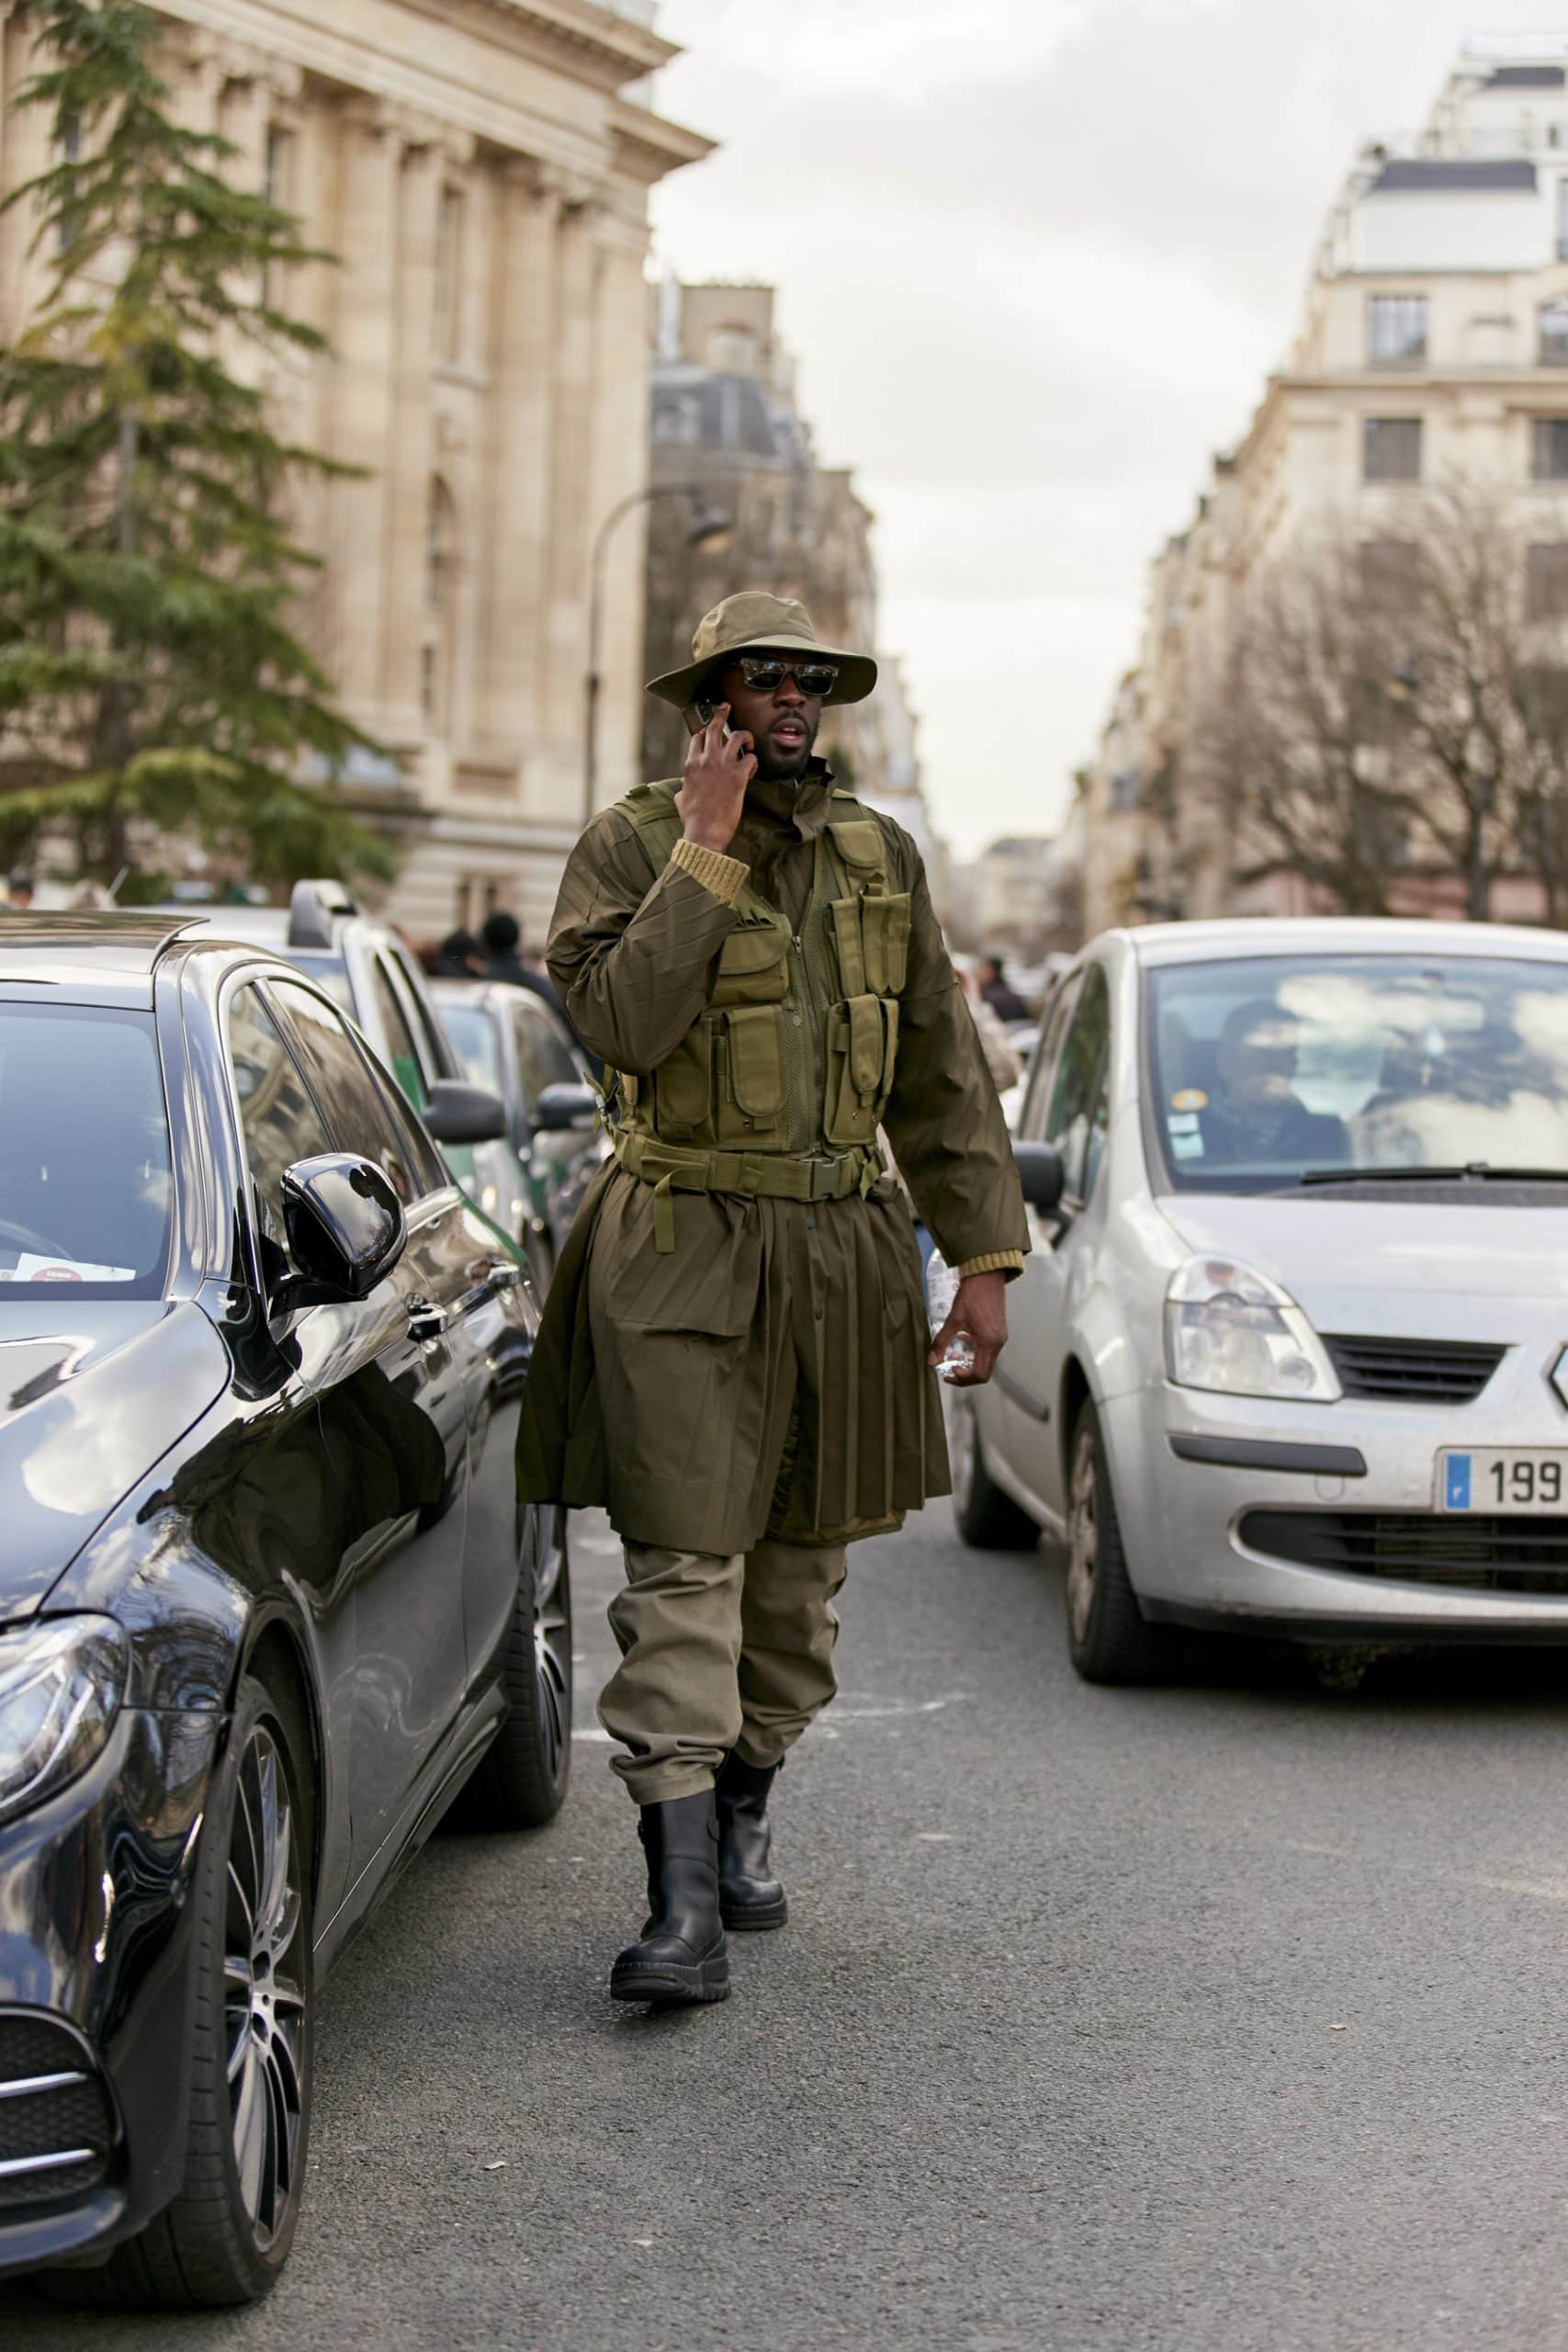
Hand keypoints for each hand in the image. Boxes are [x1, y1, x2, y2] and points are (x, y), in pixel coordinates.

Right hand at [679, 705, 755, 853]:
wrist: (704, 832)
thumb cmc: (692, 819)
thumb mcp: (680, 799)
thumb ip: (683, 788)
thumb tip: (682, 790)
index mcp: (690, 765)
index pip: (697, 738)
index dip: (704, 731)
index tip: (709, 729)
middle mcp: (706, 760)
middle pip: (714, 728)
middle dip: (721, 714)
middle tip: (726, 707)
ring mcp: (723, 766)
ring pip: (736, 736)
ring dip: (745, 736)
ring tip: (749, 741)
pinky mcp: (739, 776)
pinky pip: (751, 758)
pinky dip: (754, 761)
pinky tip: (753, 768)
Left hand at [928, 1270, 1007, 1386]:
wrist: (987, 1275)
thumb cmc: (972, 1294)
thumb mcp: (953, 1319)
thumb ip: (941, 1342)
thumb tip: (931, 1360)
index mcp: (988, 1342)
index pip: (979, 1374)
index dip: (963, 1379)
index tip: (949, 1372)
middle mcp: (997, 1343)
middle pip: (985, 1372)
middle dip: (966, 1376)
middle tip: (950, 1371)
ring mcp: (1000, 1338)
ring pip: (987, 1362)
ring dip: (971, 1365)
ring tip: (954, 1356)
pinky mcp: (999, 1332)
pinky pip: (989, 1351)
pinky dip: (976, 1354)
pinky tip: (963, 1342)